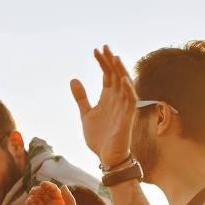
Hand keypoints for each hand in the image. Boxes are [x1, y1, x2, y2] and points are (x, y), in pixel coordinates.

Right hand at [24, 182, 82, 204]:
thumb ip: (69, 200)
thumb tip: (63, 186)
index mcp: (62, 203)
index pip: (53, 190)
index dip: (47, 185)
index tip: (42, 184)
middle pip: (42, 194)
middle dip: (37, 190)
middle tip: (33, 191)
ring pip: (35, 202)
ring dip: (31, 198)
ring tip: (30, 201)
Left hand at [70, 45, 137, 165]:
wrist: (107, 157)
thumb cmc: (99, 137)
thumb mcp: (86, 114)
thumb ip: (81, 97)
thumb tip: (73, 79)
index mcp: (108, 98)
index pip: (107, 75)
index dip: (102, 63)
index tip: (95, 50)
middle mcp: (117, 99)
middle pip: (115, 76)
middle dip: (110, 62)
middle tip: (104, 47)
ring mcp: (123, 108)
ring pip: (124, 85)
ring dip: (120, 71)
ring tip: (114, 57)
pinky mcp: (127, 118)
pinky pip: (131, 102)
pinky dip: (128, 90)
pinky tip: (123, 79)